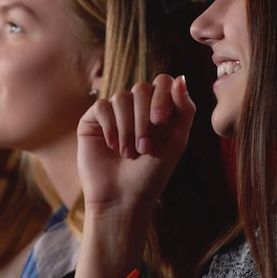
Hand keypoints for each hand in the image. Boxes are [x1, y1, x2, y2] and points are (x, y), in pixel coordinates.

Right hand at [73, 74, 195, 277]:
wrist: (122, 199)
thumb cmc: (151, 175)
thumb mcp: (176, 142)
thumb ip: (184, 110)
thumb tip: (181, 77)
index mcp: (158, 110)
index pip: (163, 82)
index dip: (162, 96)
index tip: (161, 122)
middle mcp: (136, 108)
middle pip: (141, 88)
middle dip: (144, 118)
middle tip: (145, 147)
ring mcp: (113, 113)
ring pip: (121, 97)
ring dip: (128, 127)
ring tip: (128, 153)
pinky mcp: (93, 121)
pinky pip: (102, 106)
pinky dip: (110, 126)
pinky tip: (112, 146)